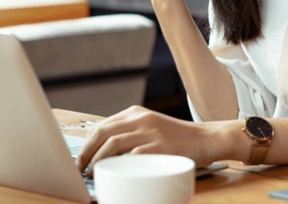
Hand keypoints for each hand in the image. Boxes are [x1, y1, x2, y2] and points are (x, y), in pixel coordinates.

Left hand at [76, 106, 225, 173]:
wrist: (206, 138)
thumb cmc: (177, 138)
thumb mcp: (151, 126)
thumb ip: (130, 132)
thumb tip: (103, 150)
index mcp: (135, 112)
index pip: (101, 125)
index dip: (87, 143)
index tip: (81, 157)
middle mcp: (141, 118)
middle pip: (102, 132)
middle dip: (86, 152)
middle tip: (81, 168)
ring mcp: (150, 132)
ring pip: (112, 144)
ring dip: (98, 160)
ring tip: (94, 173)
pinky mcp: (160, 147)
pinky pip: (132, 156)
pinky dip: (119, 166)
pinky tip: (115, 174)